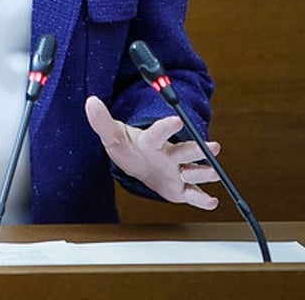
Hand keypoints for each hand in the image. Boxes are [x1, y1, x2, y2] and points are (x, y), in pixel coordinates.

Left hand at [84, 95, 220, 209]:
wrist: (137, 163)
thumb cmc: (128, 146)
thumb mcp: (112, 135)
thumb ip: (101, 120)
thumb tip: (90, 102)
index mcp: (152, 140)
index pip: (159, 132)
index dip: (167, 127)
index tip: (178, 120)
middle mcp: (169, 154)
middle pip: (184, 152)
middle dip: (198, 150)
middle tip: (214, 146)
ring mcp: (176, 171)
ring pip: (192, 172)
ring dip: (204, 172)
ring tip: (214, 173)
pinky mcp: (179, 188)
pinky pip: (192, 194)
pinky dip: (202, 199)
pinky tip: (212, 202)